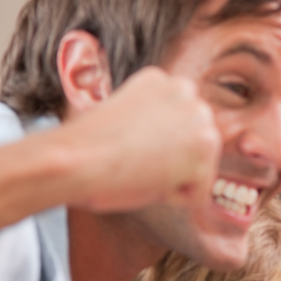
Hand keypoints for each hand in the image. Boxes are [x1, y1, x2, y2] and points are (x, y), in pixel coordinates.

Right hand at [61, 66, 220, 212]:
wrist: (75, 159)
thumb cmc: (81, 148)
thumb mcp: (114, 116)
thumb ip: (144, 120)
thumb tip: (154, 141)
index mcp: (161, 80)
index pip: (176, 125)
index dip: (152, 148)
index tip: (129, 149)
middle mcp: (186, 91)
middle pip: (193, 144)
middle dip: (169, 162)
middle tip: (135, 162)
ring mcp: (199, 118)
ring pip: (197, 168)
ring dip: (170, 180)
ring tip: (139, 169)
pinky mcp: (205, 150)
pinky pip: (197, 193)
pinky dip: (173, 199)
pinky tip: (147, 182)